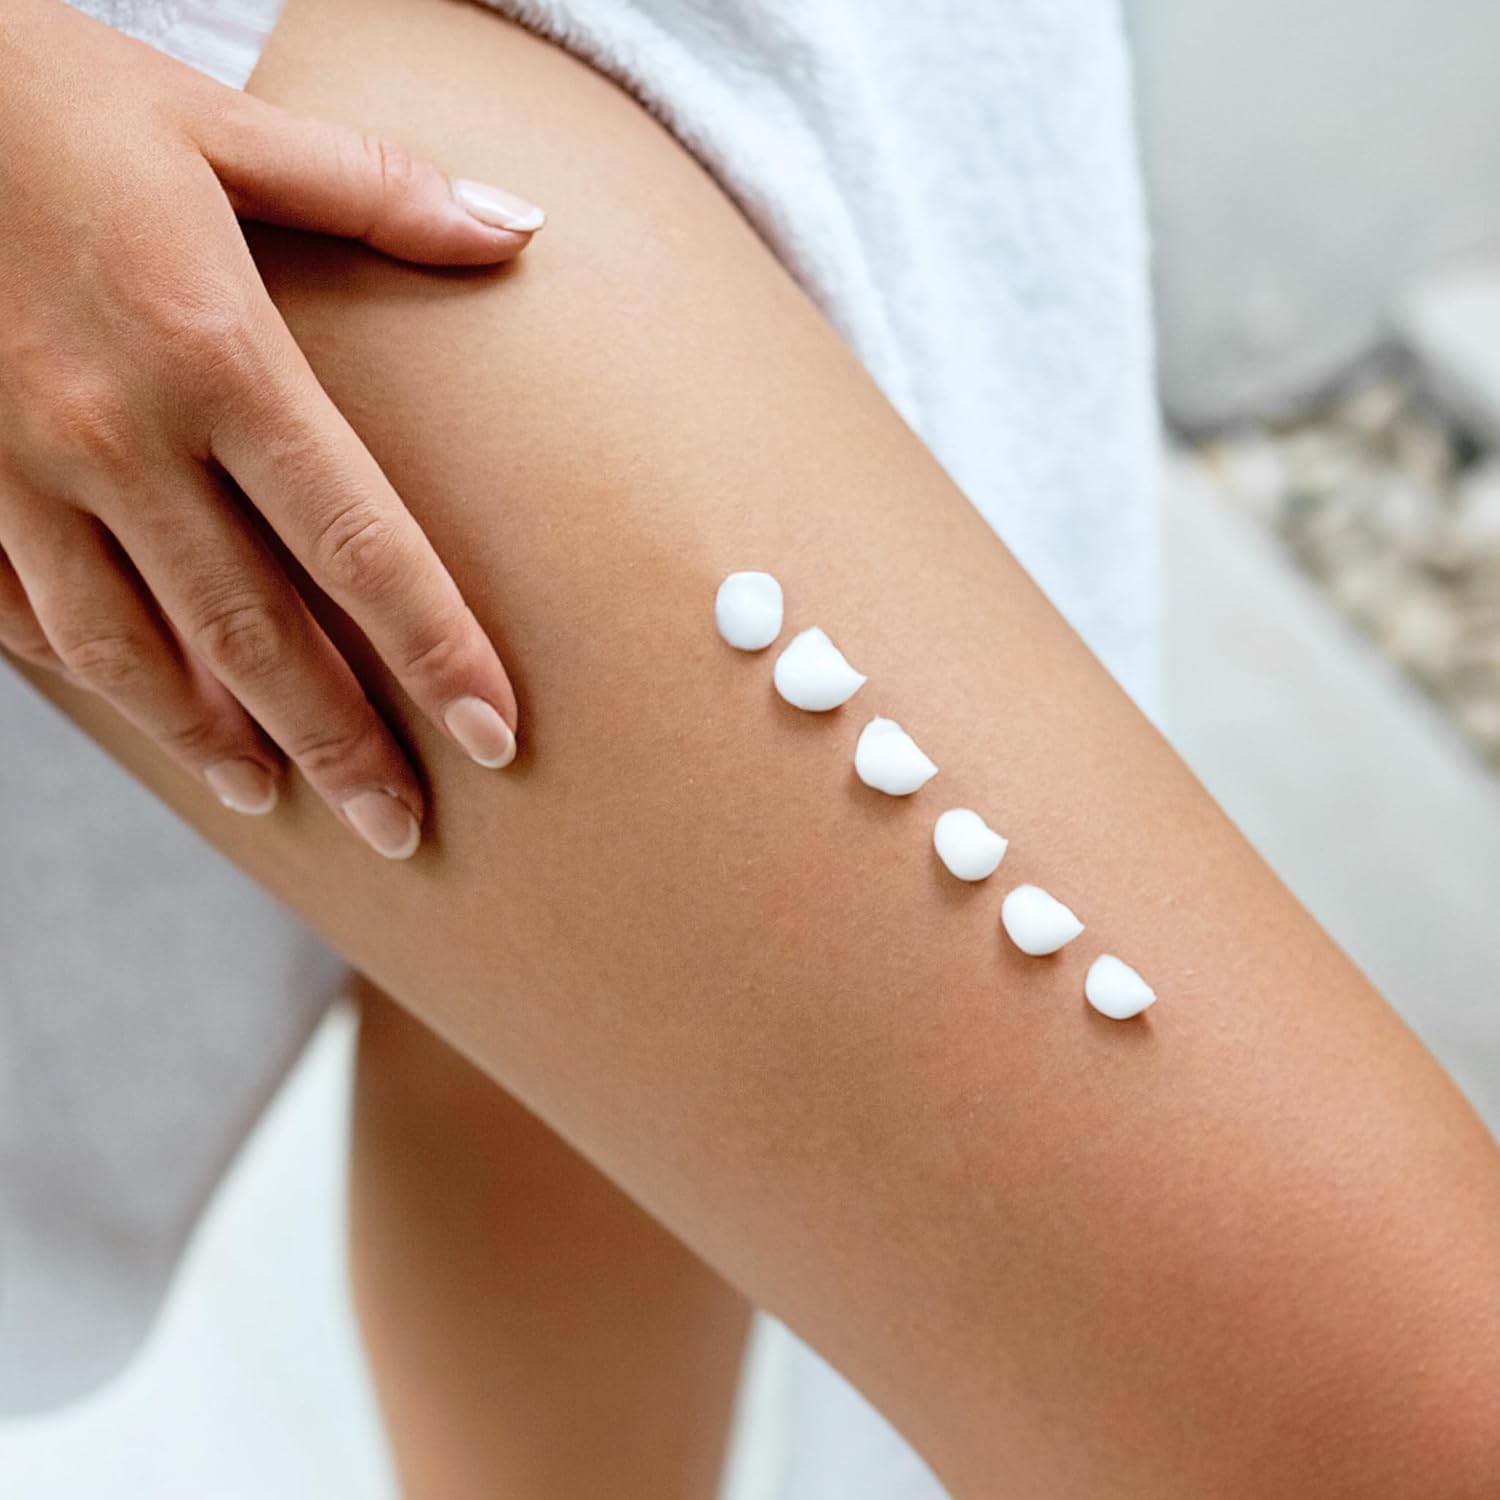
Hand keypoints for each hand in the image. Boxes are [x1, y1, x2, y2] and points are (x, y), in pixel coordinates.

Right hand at [0, 0, 541, 856]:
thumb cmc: (40, 97)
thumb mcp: (214, 127)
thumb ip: (374, 190)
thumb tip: (517, 229)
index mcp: (214, 355)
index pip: (360, 542)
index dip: (434, 650)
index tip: (493, 737)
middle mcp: (119, 436)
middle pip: (257, 632)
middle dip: (340, 745)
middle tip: (403, 827)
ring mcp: (19, 473)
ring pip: (136, 650)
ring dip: (216, 739)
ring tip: (280, 798)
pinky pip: (28, 618)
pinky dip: (99, 679)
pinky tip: (150, 717)